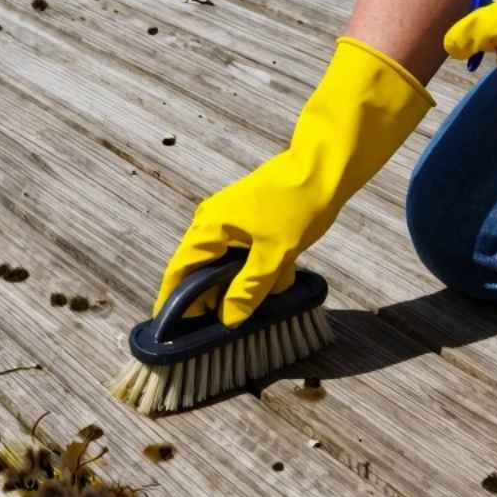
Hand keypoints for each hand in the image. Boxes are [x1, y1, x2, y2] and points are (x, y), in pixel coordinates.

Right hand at [154, 37, 434, 325]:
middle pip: (199, 269)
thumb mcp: (274, 255)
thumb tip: (228, 319)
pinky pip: (242, 253)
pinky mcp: (249, 219)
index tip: (170, 330)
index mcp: (209, 228)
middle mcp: (211, 222)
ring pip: (224, 263)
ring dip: (237, 284)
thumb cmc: (298, 205)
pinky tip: (276, 281)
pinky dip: (253, 270)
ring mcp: (230, 219)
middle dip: (209, 298)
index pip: (180, 271)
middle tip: (216, 328)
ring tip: (250, 307)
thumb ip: (248, 289)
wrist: (326, 166)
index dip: (173, 302)